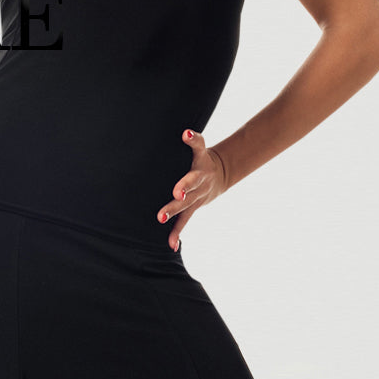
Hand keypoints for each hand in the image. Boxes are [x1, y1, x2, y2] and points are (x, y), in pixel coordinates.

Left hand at [156, 129, 228, 250]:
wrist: (219, 175)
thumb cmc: (201, 159)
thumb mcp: (201, 148)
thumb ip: (194, 140)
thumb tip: (185, 132)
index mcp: (200, 161)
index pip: (198, 147)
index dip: (192, 141)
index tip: (186, 135)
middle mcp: (200, 180)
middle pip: (190, 182)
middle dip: (183, 188)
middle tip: (176, 193)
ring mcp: (197, 196)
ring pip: (185, 204)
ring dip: (173, 211)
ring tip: (160, 217)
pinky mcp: (193, 207)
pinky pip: (185, 221)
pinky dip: (177, 233)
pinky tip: (171, 245)